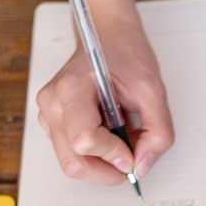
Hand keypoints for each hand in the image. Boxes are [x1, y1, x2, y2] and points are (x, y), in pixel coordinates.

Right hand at [34, 19, 173, 185]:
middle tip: (130, 161)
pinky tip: (109, 136)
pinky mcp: (53, 123)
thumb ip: (157, 131)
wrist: (107, 35)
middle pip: (73, 163)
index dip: (113, 154)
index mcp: (72, 88)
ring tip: (121, 141)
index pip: (85, 140)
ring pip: (72, 164)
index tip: (133, 151)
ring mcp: (49, 114)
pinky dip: (95, 156)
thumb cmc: (124, 53)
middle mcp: (53, 103)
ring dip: (102, 164)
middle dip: (106, 171)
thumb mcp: (152, 89)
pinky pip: (72, 155)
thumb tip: (143, 164)